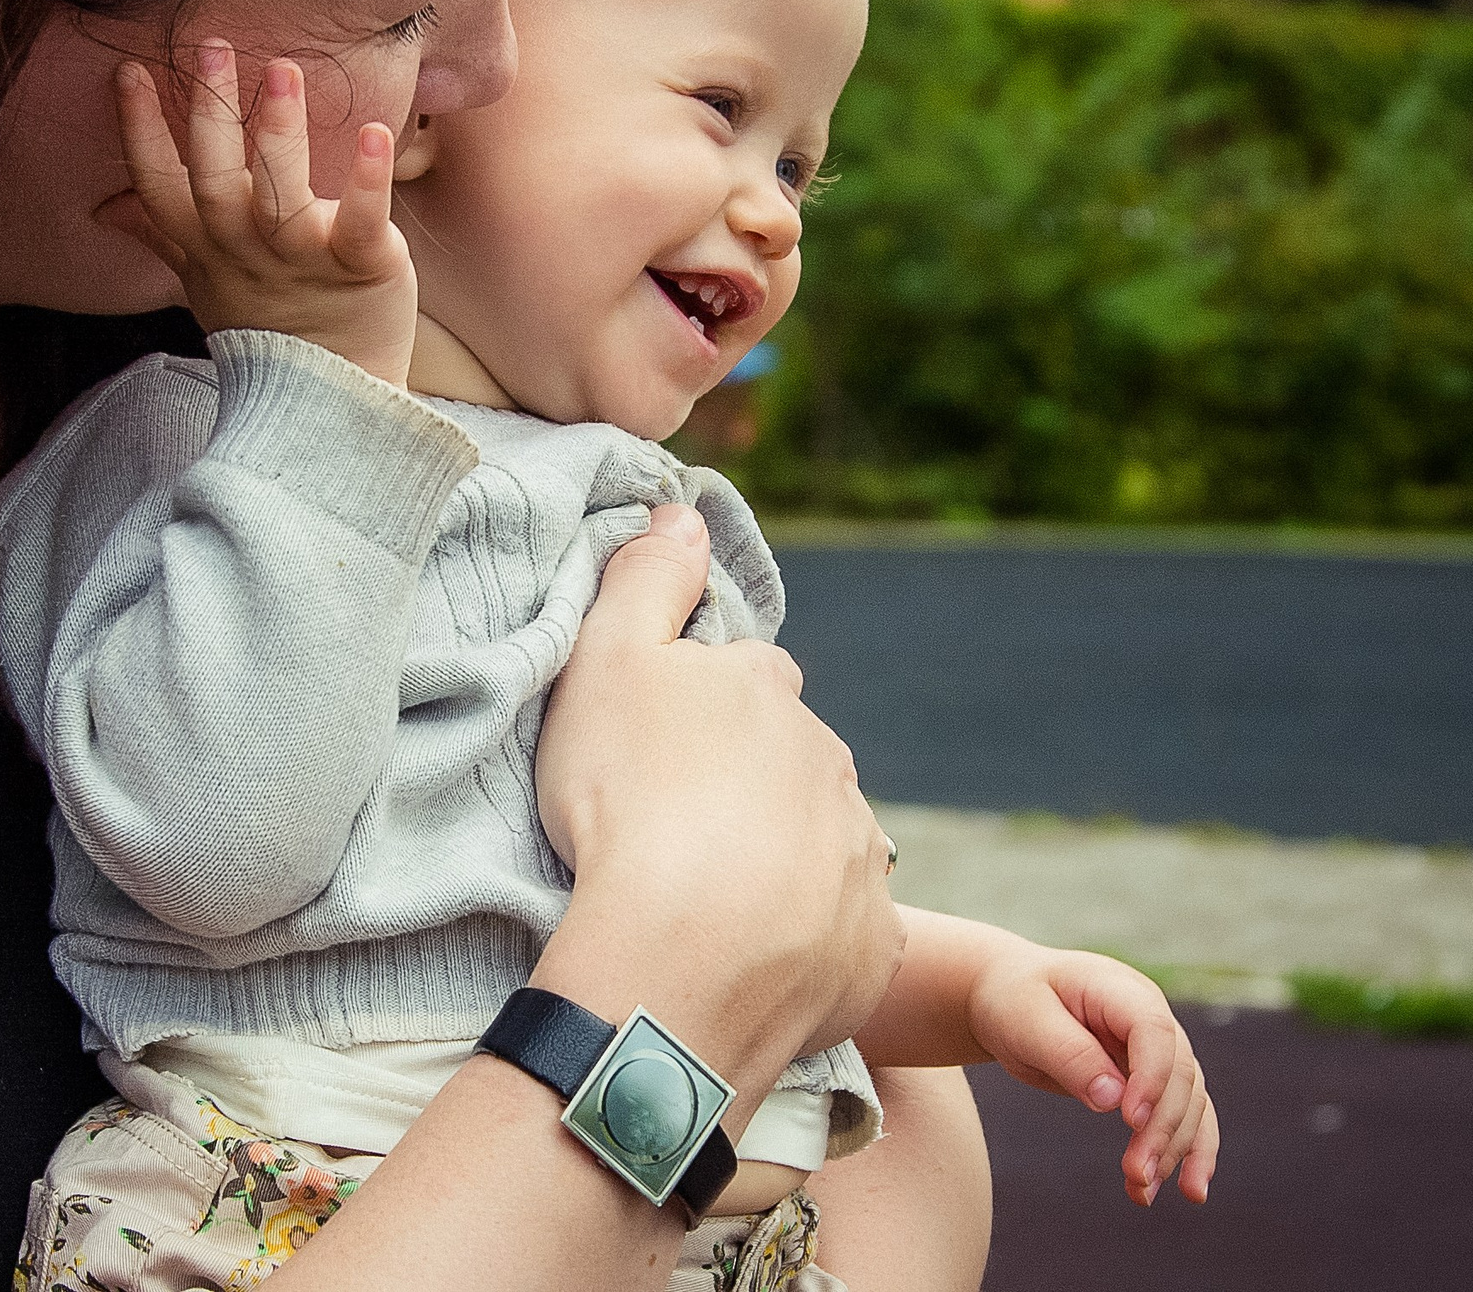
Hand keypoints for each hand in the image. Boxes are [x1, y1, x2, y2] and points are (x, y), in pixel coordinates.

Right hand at [105, 41, 416, 385]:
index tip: (128, 71)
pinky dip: (368, 181)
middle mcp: (246, 251)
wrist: (332, 396)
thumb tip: (107, 206)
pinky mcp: (361, 266)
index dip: (139, 132)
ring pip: (280, 197)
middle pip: (215, 181)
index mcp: (206, 247)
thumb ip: (161, 233)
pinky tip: (378, 135)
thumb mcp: (203, 280)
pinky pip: (361, 223)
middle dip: (209, 114)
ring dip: (278, 133)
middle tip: (210, 45)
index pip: (159, 186)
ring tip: (281, 70)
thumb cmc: (268, 324)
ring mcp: (302, 259)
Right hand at [531, 504, 902, 1078]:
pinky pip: (838, 932)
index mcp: (767, 691)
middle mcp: (830, 763)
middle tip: (668, 829)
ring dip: (774, 859)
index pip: (744, 676)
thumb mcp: (605, 664)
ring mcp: (857, 857)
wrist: (678, 960)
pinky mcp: (867, 946)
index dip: (696, 706)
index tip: (650, 748)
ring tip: (701, 901)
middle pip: (786, 761)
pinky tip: (746, 956)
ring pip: (817, 842)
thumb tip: (681, 512)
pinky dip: (801, 938)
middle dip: (743, 783)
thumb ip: (646, 581)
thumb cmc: (626, 801)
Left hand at [967, 944, 1218, 1206]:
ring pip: (1189, 1103)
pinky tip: (1188, 1190)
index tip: (1131, 1121)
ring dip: (1174, 1150)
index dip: (1151, 1077)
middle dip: (1162, 1128)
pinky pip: (1184, 1116)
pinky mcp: (1151, 1081)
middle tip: (1136, 1173)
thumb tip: (1112, 1100)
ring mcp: (1157, 1050)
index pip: (1154, 1031)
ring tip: (1143, 1192)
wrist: (1004, 997)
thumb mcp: (1025, 1019)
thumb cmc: (1011, 1000)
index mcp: (1121, 990)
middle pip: (1178, 1076)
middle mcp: (1151, 1018)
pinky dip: (1185, 1152)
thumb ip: (1067, 1054)